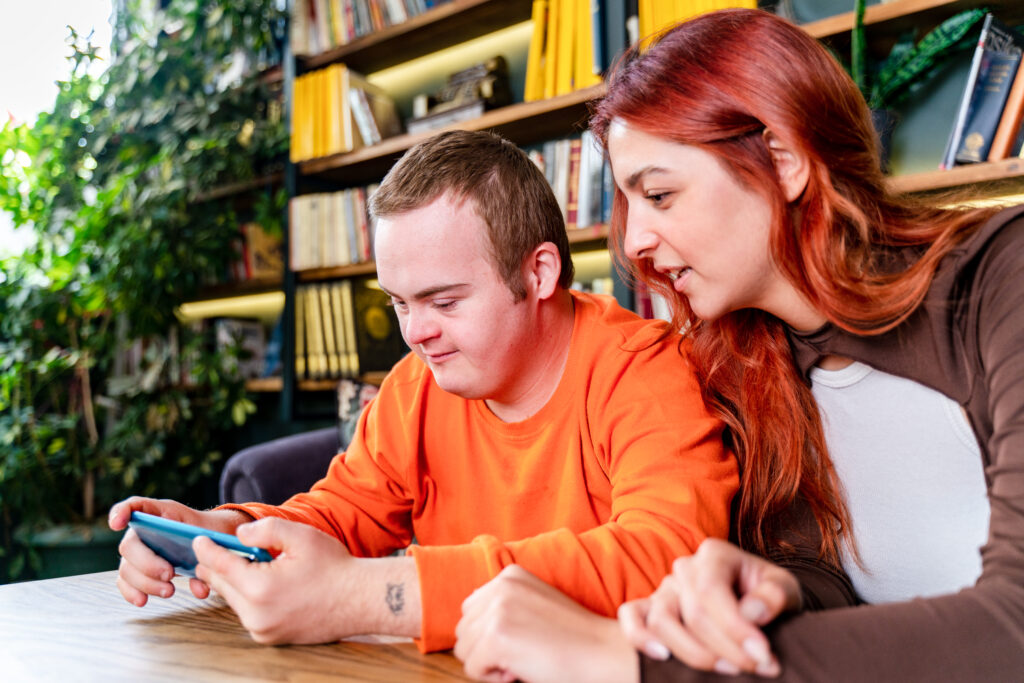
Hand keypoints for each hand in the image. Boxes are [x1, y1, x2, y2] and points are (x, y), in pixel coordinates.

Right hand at [108, 497, 248, 607]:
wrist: (208, 538)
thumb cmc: (205, 531)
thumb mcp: (209, 531)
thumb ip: (206, 553)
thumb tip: (200, 586)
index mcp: (159, 513)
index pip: (134, 505)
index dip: (121, 512)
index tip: (116, 524)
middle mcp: (141, 531)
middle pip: (129, 545)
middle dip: (147, 563)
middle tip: (170, 574)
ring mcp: (137, 551)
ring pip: (127, 568)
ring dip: (145, 583)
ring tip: (169, 591)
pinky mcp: (136, 571)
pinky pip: (125, 582)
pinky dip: (132, 592)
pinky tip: (143, 600)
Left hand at [193, 516, 418, 644]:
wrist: (359, 600)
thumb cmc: (334, 567)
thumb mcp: (301, 536)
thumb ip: (265, 529)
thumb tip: (238, 535)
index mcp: (260, 587)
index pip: (219, 565)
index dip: (206, 549)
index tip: (198, 539)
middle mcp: (256, 614)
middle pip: (222, 585)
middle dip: (219, 565)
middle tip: (217, 548)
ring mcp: (262, 630)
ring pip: (233, 600)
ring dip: (236, 581)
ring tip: (252, 564)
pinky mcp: (269, 638)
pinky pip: (247, 613)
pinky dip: (249, 598)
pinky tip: (266, 584)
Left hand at [455, 565, 638, 682]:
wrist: (603, 654)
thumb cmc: (574, 638)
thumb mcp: (537, 605)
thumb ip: (505, 605)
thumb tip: (470, 626)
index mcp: (510, 575)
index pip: (471, 610)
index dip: (491, 635)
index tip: (524, 641)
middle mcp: (500, 586)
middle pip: (463, 630)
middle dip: (486, 650)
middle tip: (523, 655)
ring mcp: (497, 610)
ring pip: (464, 650)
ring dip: (489, 664)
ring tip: (523, 661)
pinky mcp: (496, 637)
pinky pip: (472, 668)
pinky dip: (493, 678)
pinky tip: (521, 671)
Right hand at [618, 538, 799, 676]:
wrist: (757, 603)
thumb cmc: (768, 595)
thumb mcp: (784, 588)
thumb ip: (773, 595)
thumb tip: (751, 612)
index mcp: (714, 554)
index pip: (712, 591)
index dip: (735, 627)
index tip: (763, 655)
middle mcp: (685, 568)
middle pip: (692, 612)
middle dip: (725, 647)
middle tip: (756, 667)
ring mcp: (664, 588)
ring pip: (662, 621)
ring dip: (693, 652)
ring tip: (728, 669)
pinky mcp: (651, 607)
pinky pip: (630, 617)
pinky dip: (639, 637)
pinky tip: (663, 655)